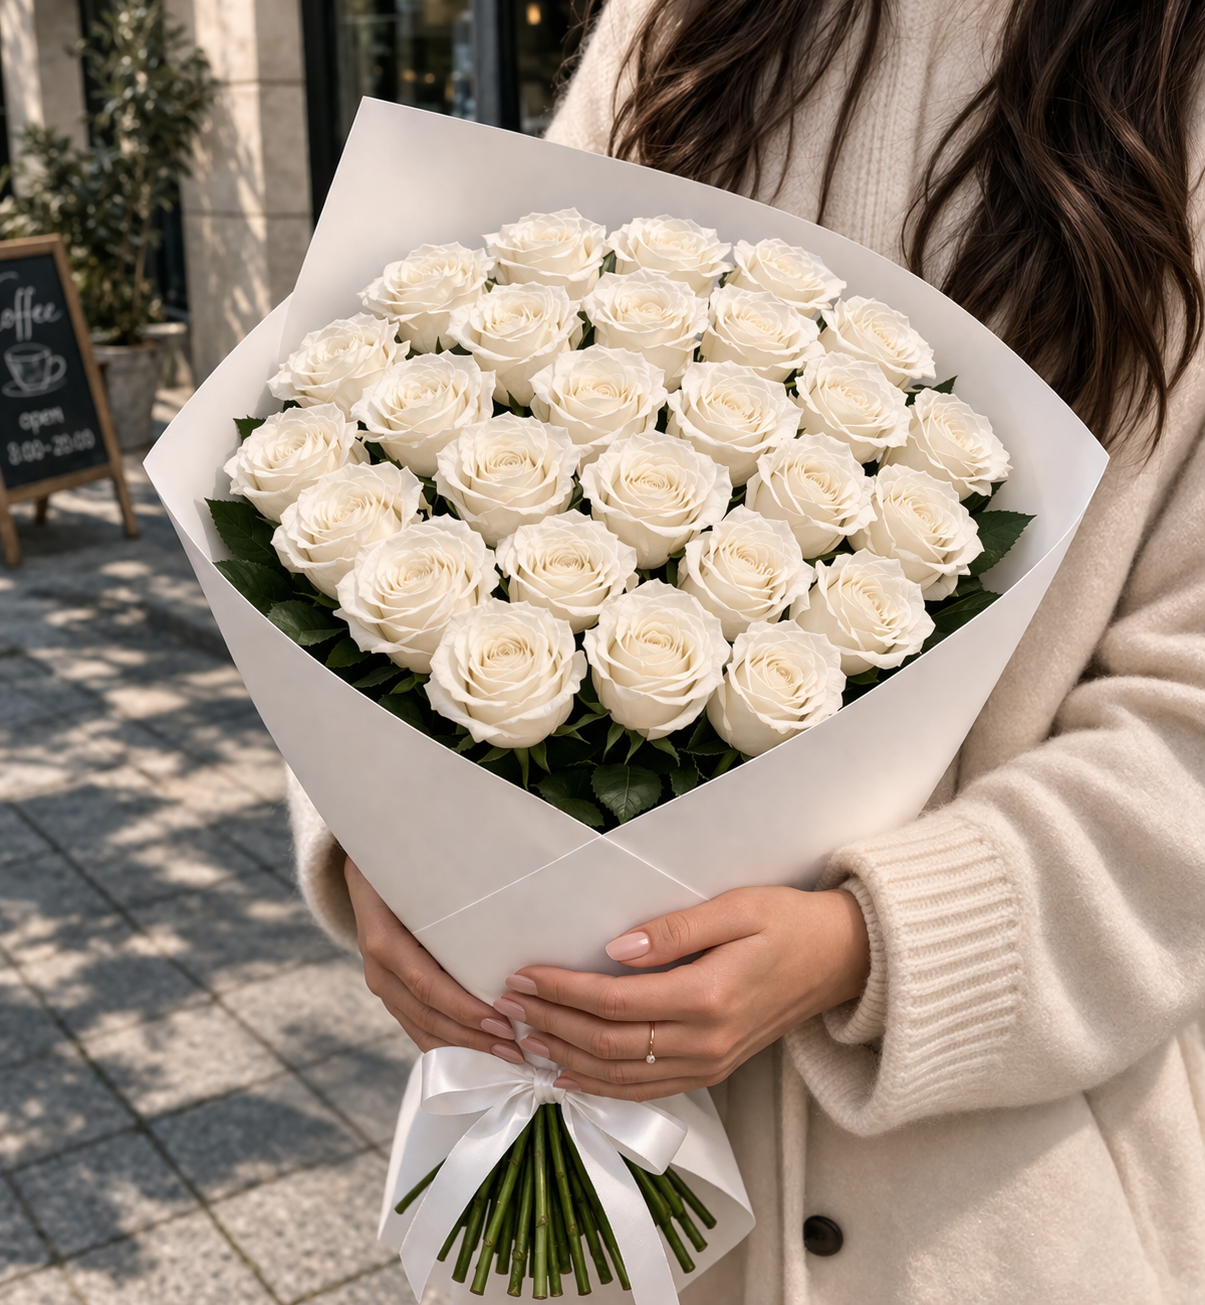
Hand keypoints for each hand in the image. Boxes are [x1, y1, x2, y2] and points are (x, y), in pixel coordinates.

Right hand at [344, 856, 526, 1059]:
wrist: (364, 869)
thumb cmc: (402, 868)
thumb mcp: (417, 874)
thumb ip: (451, 892)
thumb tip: (508, 898)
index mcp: (384, 939)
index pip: (426, 984)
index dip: (463, 1007)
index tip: (501, 1021)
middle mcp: (379, 967)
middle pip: (427, 1014)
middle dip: (472, 1036)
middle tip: (515, 1049)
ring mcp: (382, 983)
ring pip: (422, 1028)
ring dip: (464, 1046)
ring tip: (505, 1055)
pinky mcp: (391, 991)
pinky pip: (417, 1026)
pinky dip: (448, 1043)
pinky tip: (478, 1053)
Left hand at [490, 886, 869, 1100]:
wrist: (842, 961)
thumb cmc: (789, 922)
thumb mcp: (737, 908)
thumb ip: (674, 931)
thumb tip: (615, 950)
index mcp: (709, 997)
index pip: (615, 1003)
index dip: (563, 991)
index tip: (524, 975)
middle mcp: (706, 1042)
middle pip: (608, 1045)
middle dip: (551, 1025)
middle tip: (507, 1006)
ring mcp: (710, 1064)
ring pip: (621, 1076)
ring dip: (566, 1060)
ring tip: (522, 1039)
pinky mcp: (712, 1071)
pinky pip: (646, 1089)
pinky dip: (600, 1086)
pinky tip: (568, 1076)